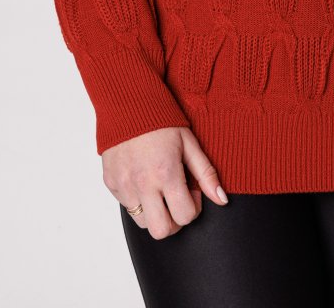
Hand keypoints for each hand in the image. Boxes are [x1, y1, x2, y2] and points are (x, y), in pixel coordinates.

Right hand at [102, 126, 228, 239]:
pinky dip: (138, 200)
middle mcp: (142, 184)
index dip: (193, 207)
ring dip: (154, 213)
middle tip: (176, 200)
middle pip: (161, 231)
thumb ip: (206, 174)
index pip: (185, 216)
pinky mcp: (111, 184)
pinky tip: (143, 178)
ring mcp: (124, 185)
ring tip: (159, 188)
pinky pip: (127, 207)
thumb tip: (222, 200)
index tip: (191, 190)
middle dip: (173, 221)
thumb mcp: (189, 143)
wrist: (127, 102)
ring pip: (142, 223)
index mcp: (166, 173)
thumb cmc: (162, 120)